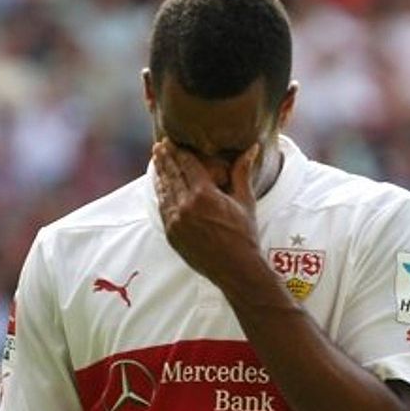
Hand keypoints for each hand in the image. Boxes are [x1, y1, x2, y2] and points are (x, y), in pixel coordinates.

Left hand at [153, 139, 261, 286]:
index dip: (179, 152)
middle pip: (172, 175)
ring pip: (164, 191)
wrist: (236, 269)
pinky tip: (159, 186)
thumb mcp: (245, 201)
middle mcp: (186, 206)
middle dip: (166, 158)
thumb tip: (252, 148)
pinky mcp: (171, 234)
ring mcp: (176, 221)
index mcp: (204, 194)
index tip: (173, 141)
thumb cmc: (244, 235)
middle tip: (160, 145)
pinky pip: (162, 208)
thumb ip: (242, 172)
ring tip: (157, 160)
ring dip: (160, 174)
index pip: (187, 165)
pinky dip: (160, 194)